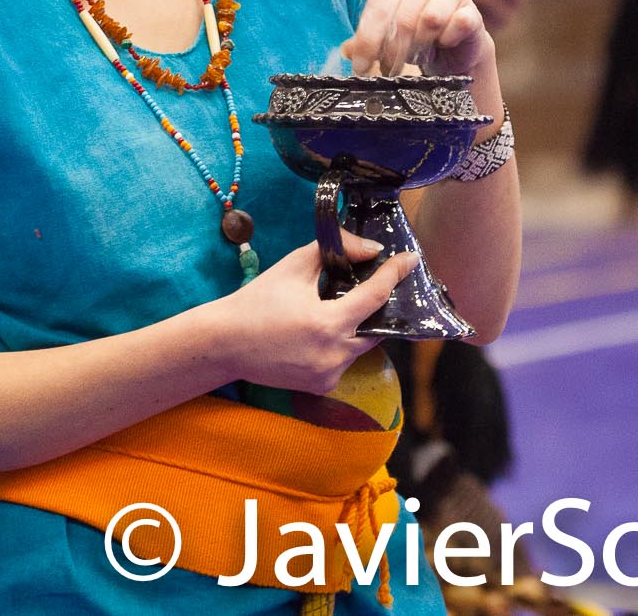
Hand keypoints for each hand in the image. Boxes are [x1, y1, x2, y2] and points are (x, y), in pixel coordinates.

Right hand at [212, 231, 411, 395]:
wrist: (226, 343)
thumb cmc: (258, 301)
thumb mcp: (293, 267)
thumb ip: (336, 252)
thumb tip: (371, 249)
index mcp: (328, 323)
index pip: (375, 295)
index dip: (395, 274)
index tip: (411, 260)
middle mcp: (335, 355)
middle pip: (375, 327)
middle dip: (375, 307)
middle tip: (369, 287)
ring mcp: (329, 375)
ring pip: (361, 347)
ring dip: (356, 328)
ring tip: (336, 310)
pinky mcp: (322, 387)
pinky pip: (344, 362)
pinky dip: (340, 346)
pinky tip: (316, 335)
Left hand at [344, 0, 496, 102]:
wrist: (455, 44)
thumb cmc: (414, 33)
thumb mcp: (385, 32)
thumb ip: (364, 39)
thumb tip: (348, 51)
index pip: (378, 8)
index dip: (367, 41)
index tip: (360, 67)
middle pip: (403, 18)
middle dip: (393, 51)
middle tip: (389, 69)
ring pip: (430, 21)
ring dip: (420, 45)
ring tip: (417, 53)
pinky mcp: (472, 9)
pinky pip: (457, 26)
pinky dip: (447, 41)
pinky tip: (443, 45)